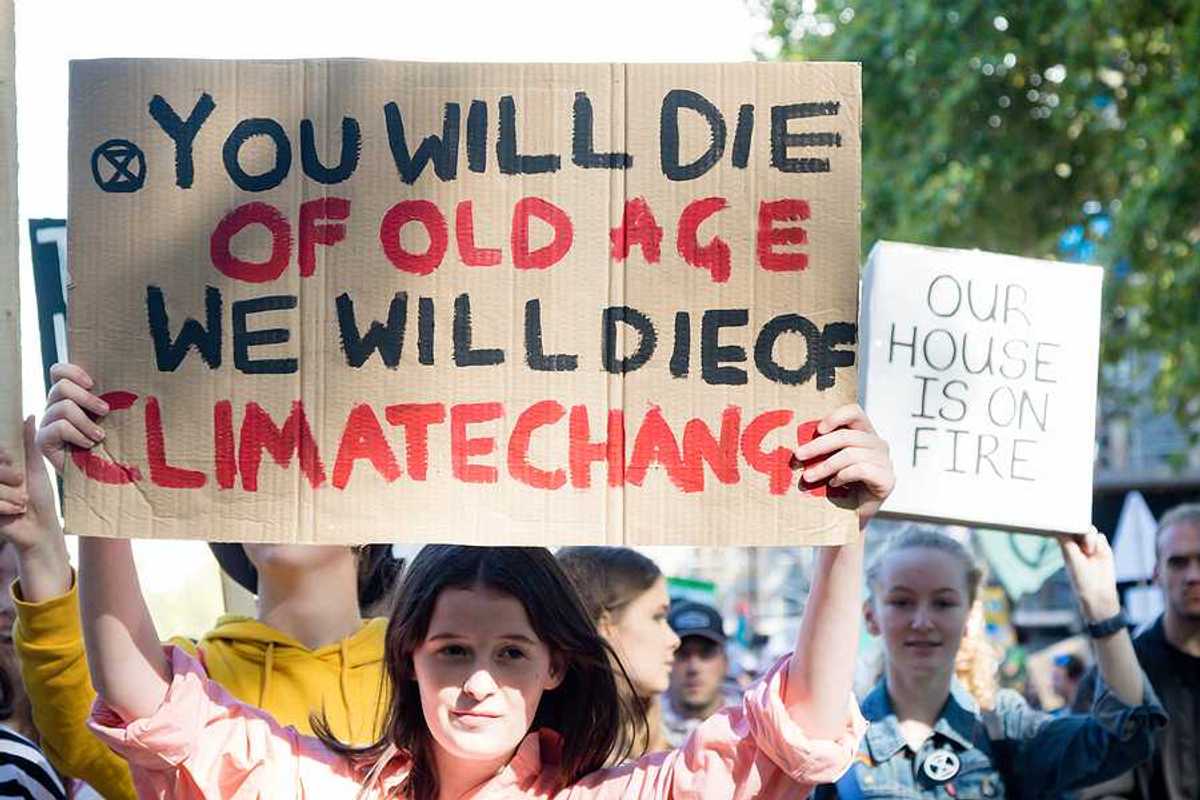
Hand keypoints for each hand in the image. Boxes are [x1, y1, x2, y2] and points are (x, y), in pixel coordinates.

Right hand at [0, 418, 64, 551]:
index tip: (13, 461)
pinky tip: (16, 511)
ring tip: (22, 502)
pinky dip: (5, 506)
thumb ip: (28, 443)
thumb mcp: (35, 467)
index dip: (2, 456)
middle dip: (6, 474)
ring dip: (9, 493)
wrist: (39, 527)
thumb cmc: (39, 497)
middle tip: (21, 483)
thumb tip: (29, 416)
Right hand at [37, 362, 109, 473]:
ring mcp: (46, 423)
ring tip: (99, 436)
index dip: (73, 371)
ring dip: (86, 422)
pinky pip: (59, 427)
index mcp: (69, 397)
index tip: (93, 384)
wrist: (101, 474)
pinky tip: (88, 445)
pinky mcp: (42, 440)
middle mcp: (54, 407)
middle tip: (105, 411)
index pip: (58, 371)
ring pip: (63, 407)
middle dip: (87, 398)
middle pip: (61, 386)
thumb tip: (132, 382)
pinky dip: (78, 435)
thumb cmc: (110, 443)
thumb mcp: (112, 418)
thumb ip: (109, 399)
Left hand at [793, 404, 894, 525]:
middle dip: (818, 446)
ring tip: (808, 476)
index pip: (854, 412)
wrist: (849, 517)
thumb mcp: (827, 461)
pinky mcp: (887, 479)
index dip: (836, 416)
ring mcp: (885, 462)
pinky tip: (833, 484)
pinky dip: (843, 476)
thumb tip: (797, 436)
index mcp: (864, 433)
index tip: (817, 429)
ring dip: (825, 466)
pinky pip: (861, 470)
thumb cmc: (834, 485)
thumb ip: (821, 446)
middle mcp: (878, 444)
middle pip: (847, 436)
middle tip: (798, 456)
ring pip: (851, 454)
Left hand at [1058, 528, 1120, 621]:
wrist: (1099, 591)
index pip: (1065, 528)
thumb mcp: (1071, 558)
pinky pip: (1101, 537)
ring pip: (1090, 530)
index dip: (1066, 524)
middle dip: (1081, 530)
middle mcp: (1078, 544)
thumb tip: (1061, 527)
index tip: (1066, 521)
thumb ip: (1067, 541)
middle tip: (1081, 543)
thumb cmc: (1080, 577)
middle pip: (1079, 526)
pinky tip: (1097, 553)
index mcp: (1066, 546)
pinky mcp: (1102, 548)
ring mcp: (1090, 545)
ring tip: (1089, 552)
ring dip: (1090, 537)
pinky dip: (1100, 543)